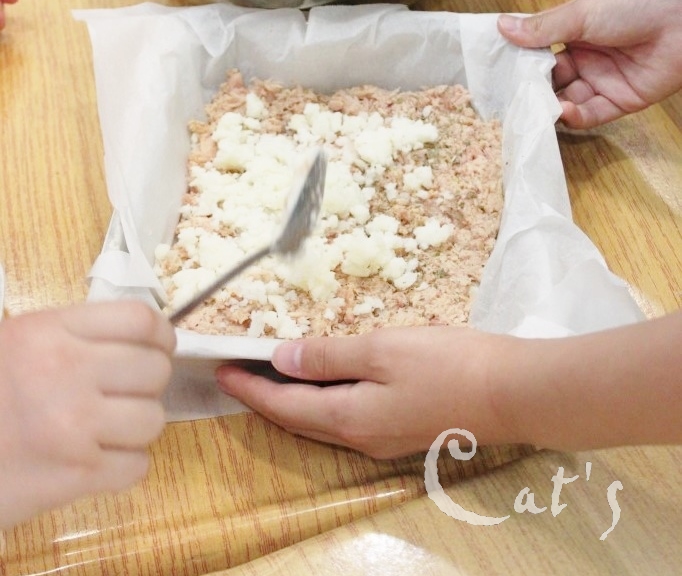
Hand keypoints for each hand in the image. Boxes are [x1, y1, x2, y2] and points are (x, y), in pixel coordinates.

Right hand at [0, 301, 175, 527]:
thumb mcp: (19, 343)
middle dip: (148, 382)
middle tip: (126, 392)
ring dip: (137, 426)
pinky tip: (99, 461)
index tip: (159, 346)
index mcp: (51, 332)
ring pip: (153, 420)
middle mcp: (68, 372)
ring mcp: (75, 426)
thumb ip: (74, 334)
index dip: (161, 334)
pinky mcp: (76, 476)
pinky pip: (137, 467)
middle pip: (155, 369)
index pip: (139, 319)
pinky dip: (125, 466)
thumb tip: (141, 337)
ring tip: (110, 428)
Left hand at [216, 326, 519, 458]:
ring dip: (292, 399)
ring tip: (273, 372)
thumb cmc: (447, 364)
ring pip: (321, 420)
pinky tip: (326, 378)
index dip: (249, 388)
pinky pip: (345, 417)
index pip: (282, 406)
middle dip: (265, 396)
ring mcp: (382, 438)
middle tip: (240, 369)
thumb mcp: (382, 349)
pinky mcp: (401, 430)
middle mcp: (359, 438)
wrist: (511, 392)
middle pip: (297, 419)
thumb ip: (329, 355)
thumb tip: (281, 358)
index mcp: (348, 418)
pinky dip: (322, 399)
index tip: (221, 370)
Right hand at [497, 0, 681, 128]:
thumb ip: (542, 28)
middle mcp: (588, 58)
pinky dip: (574, 117)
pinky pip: (592, 115)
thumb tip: (502, 26)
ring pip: (568, 100)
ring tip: (533, 109)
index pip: (540, 53)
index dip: (521, 63)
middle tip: (510, 99)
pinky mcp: (622, 101)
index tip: (498, 73)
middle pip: (551, 81)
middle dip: (532, 90)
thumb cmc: (636, 2)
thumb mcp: (581, 13)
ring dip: (551, 106)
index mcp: (575, 32)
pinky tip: (560, 112)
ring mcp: (604, 80)